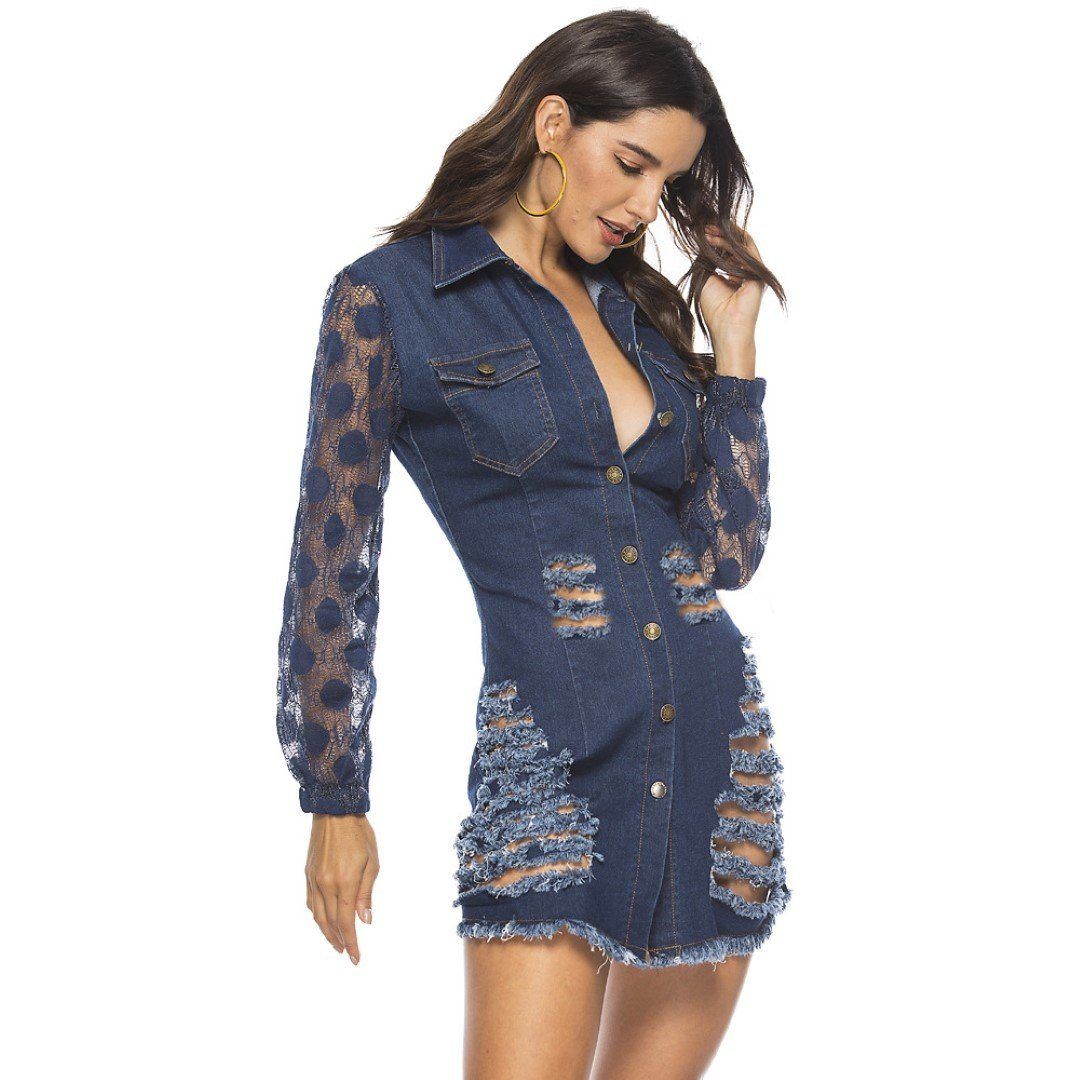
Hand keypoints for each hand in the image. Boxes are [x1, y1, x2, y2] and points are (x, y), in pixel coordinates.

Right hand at [305, 812, 378, 964]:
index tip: (356, 958)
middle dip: (339, 941)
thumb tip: (365, 921)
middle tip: (348, 953)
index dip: (352, 942)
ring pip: (317, 915)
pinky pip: (310, 901)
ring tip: (336, 943)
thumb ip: (366, 894)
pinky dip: (317, 915)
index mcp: (343, 883)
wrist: (335, 811)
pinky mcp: (308, 873)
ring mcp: (313, 880)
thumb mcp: (372, 863)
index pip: (346, 922)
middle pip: (330, 923)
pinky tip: (323, 919)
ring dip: (326, 932)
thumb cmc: (359, 834)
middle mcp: (324, 885)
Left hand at [699, 224, 764, 377]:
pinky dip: (729, 245)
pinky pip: (745, 253)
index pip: (730, 249)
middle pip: (738, 244)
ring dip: (724, 236)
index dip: (717, 238)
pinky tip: (715, 242)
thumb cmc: (715, 310)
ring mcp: (755, 272)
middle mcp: (749, 270)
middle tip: (704, 227)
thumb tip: (703, 242)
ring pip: (742, 245)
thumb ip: (708, 261)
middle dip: (721, 233)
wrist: (726, 329)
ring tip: (707, 232)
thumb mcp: (706, 279)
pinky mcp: (758, 275)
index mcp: (738, 273)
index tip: (701, 231)